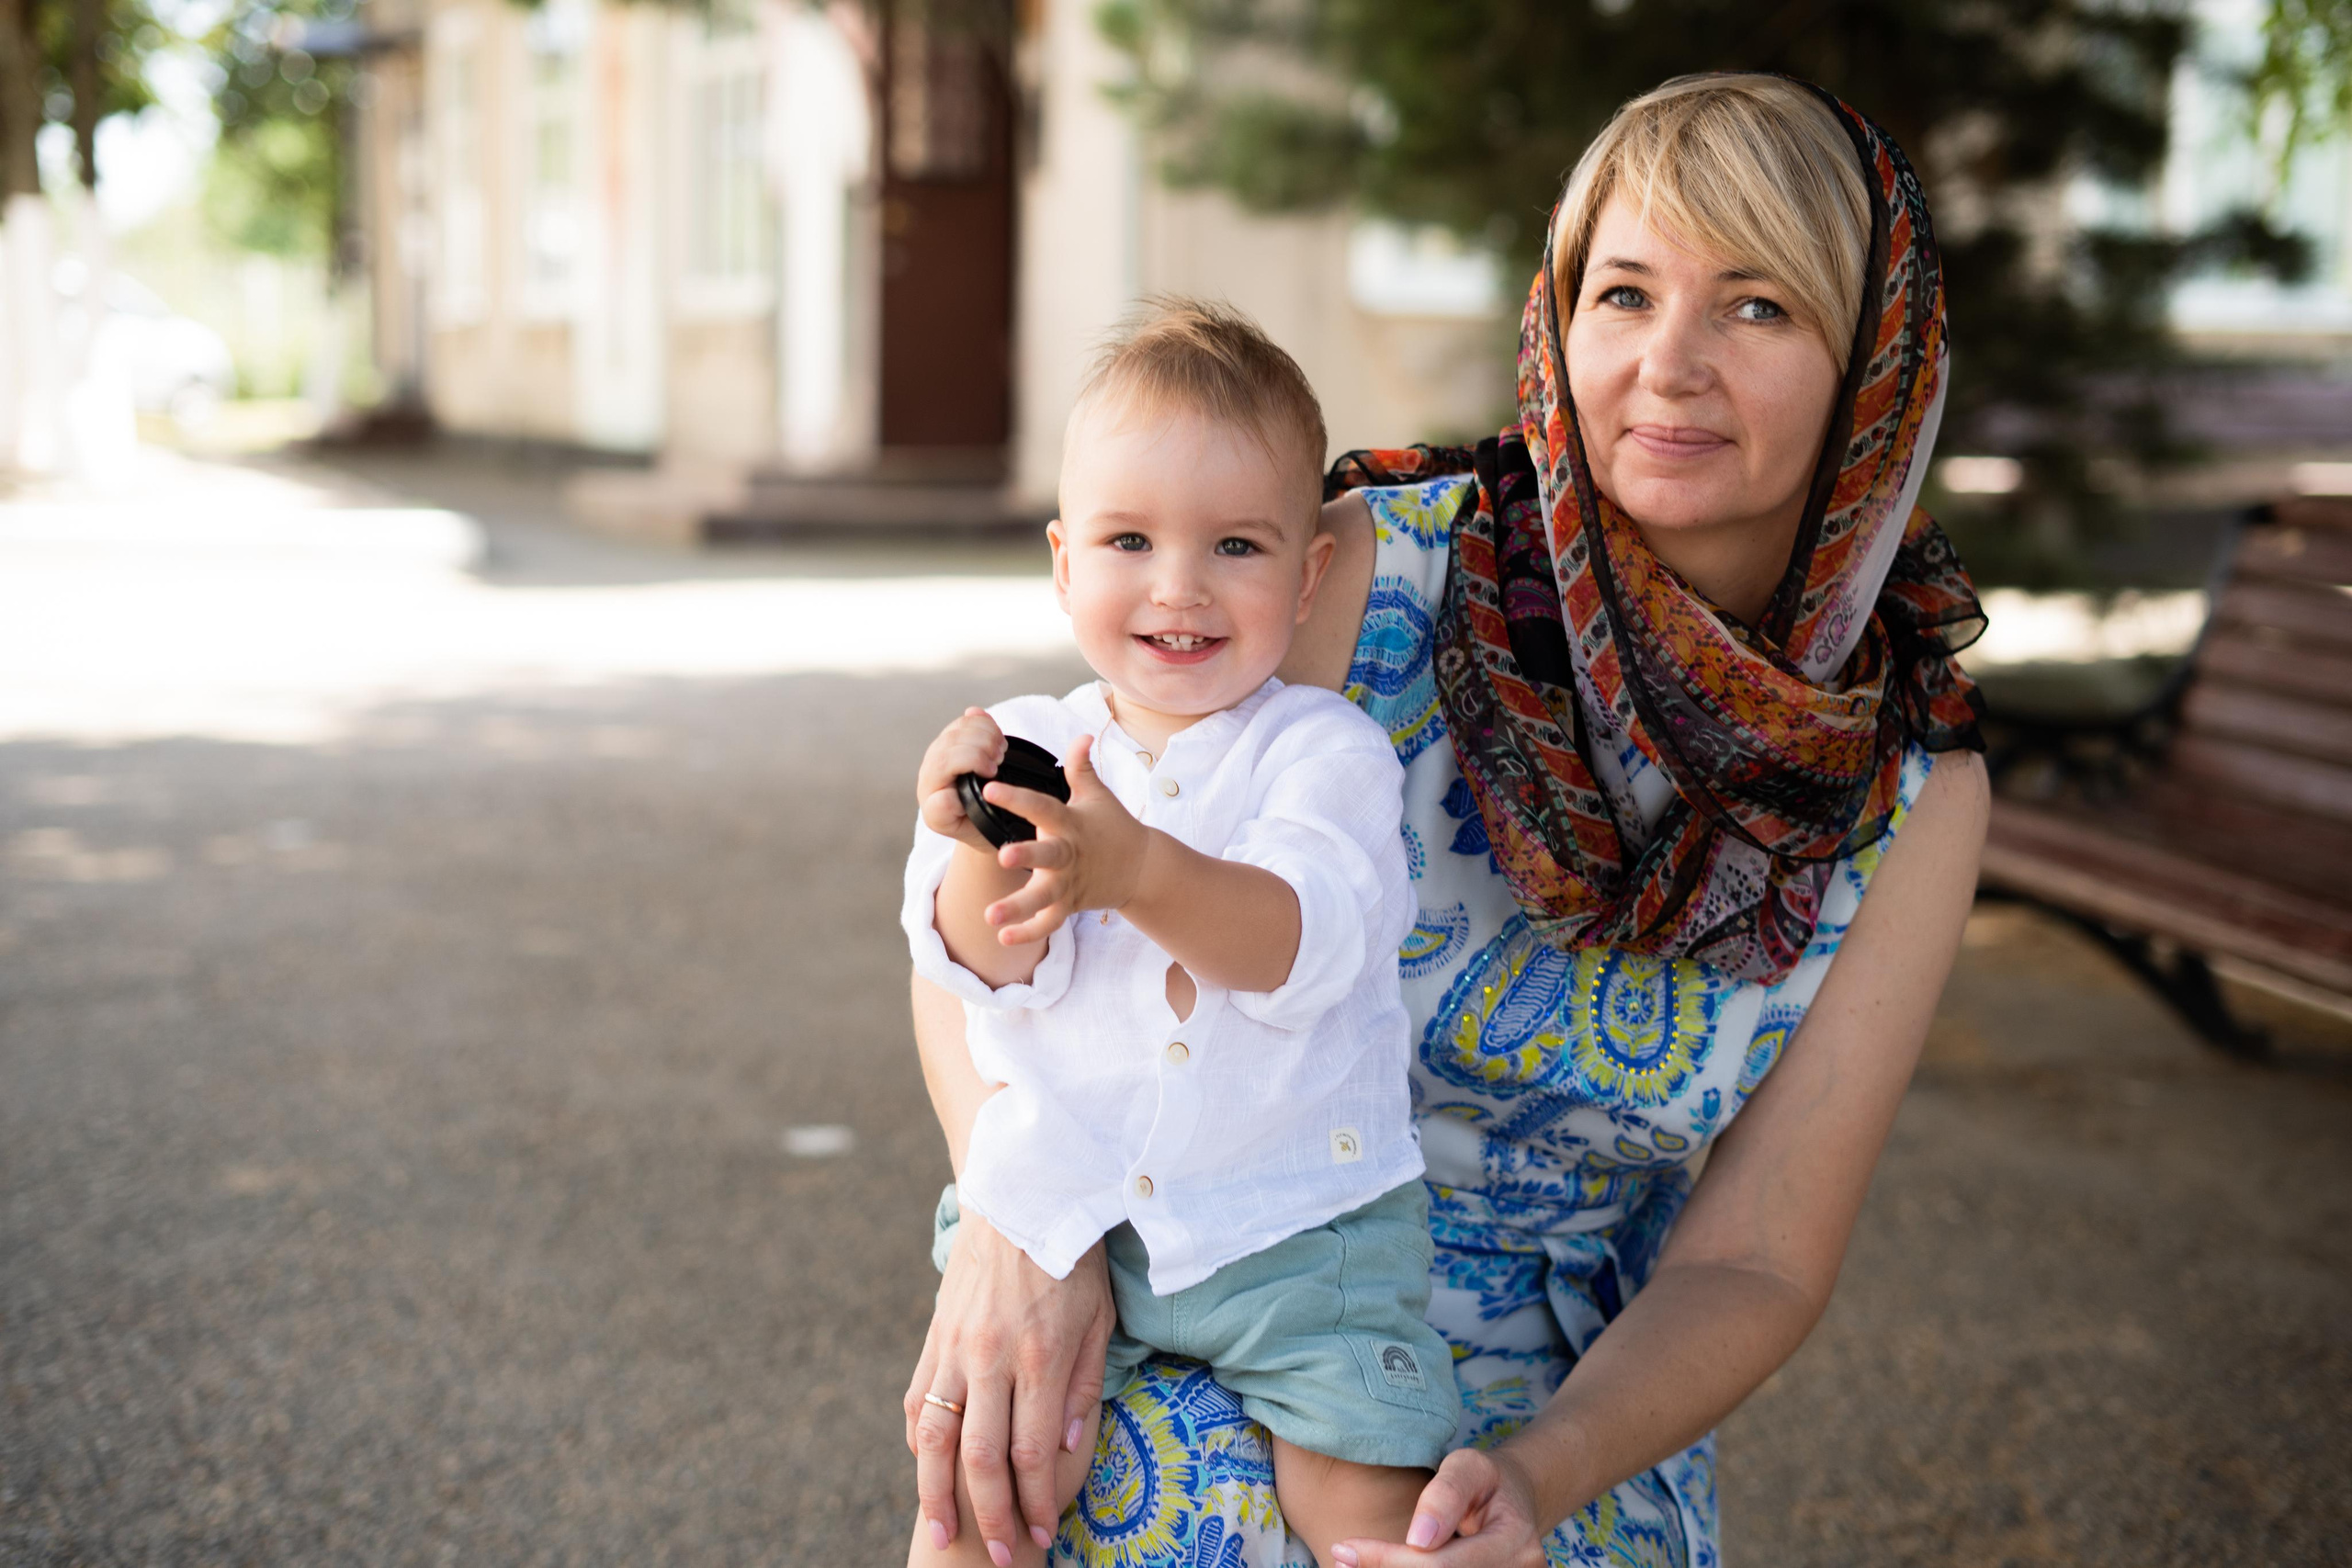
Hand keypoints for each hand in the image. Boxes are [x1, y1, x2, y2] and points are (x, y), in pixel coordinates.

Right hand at [904, 1209, 1114, 1560]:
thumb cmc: (1074, 1260)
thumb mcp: (1101, 1319)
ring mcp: (955, 1346)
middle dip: (991, 1517)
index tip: (1043, 1536)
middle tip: (1000, 1556)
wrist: (1022, 1194)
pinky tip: (925, 1471)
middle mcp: (992, 1356)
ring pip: (934, 1436)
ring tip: (944, 1533)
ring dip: (936, 1494)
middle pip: (982, 1458)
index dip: (1036, 1505)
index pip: (1032, 1453)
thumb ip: (1086, 1386)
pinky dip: (917, 1442)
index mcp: (1041, 1356)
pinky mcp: (933, 1335)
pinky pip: (916, 1399)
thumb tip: (1068, 1447)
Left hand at [918, 707, 1007, 852]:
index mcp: (931, 797)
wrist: (977, 821)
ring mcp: (941, 753)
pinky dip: (986, 723)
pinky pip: (966, 720)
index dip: (970, 760)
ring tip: (1000, 753)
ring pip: (959, 728)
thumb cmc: (973, 826)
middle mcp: (931, 772)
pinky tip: (996, 739)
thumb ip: (953, 815)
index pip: (941, 766)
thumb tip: (948, 795)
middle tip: (1000, 761)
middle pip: (952, 742)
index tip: (991, 773)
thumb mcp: (967, 830)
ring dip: (986, 734)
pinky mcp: (953, 739)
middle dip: (982, 746)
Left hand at [981, 735, 1150, 945]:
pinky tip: (1003, 937)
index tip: (991, 788)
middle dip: (1027, 856)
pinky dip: (1029, 932)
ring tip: (990, 916)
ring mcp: (1069, 883)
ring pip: (1044, 898)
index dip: (1018, 797)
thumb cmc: (1112, 826)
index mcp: (1070, 823)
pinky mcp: (1070, 905)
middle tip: (1003, 857)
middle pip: (1048, 856)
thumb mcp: (1098, 795)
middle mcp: (1068, 854)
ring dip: (1018, 908)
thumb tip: (1083, 734)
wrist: (1142, 868)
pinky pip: (1049, 923)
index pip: (1042, 806)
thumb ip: (1081, 767)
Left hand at [1329, 1447, 1546, 1567]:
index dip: (1390, 1561)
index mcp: (1516, 1544)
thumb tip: (1418, 1540)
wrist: (1516, 1504)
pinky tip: (1385, 1567)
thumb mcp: (1467, 1466)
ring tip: (1357, 1564)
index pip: (1443, 1566)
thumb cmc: (1485, 1480)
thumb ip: (1445, 1495)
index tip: (1344, 1549)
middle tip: (1343, 1560)